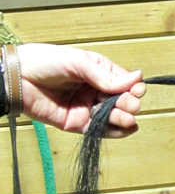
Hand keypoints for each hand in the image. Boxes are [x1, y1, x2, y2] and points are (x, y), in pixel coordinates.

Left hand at [17, 43, 145, 137]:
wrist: (17, 79)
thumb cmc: (44, 62)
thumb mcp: (78, 62)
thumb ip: (105, 75)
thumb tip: (137, 78)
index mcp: (99, 72)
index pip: (124, 82)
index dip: (133, 87)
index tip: (137, 91)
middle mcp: (96, 90)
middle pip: (122, 100)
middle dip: (129, 104)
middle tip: (129, 105)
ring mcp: (87, 107)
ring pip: (113, 116)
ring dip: (124, 118)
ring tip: (127, 118)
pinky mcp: (77, 124)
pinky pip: (100, 130)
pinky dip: (114, 132)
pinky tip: (125, 129)